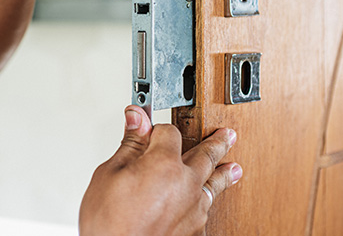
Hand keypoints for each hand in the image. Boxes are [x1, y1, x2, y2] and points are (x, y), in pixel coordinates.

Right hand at [79, 106, 241, 235]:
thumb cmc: (109, 223)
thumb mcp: (110, 174)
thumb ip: (130, 144)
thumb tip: (136, 117)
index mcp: (164, 164)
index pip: (169, 132)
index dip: (156, 128)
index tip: (148, 127)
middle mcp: (186, 184)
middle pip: (205, 154)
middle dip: (215, 142)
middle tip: (226, 134)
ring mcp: (193, 210)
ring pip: (212, 184)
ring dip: (222, 173)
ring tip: (233, 168)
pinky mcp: (194, 232)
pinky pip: (206, 211)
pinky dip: (206, 203)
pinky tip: (207, 204)